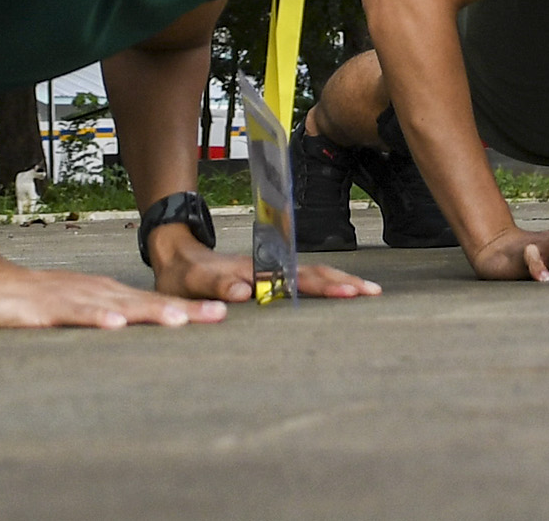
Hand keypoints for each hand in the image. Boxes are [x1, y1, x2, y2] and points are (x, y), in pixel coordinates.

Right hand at [0, 262, 230, 329]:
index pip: (153, 305)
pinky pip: (74, 314)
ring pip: (118, 306)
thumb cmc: (31, 303)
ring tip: (180, 320)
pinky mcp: (46, 309)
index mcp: (106, 297)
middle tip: (219, 315)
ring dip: (150, 313)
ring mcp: (73, 299)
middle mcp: (97, 295)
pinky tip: (115, 325)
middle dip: (184, 310)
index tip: (220, 316)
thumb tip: (136, 338)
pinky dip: (96, 318)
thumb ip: (103, 322)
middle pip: (146, 303)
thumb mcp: (75, 314)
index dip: (187, 310)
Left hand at [153, 241, 379, 304]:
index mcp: (250, 270)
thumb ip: (215, 287)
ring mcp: (270, 270)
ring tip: (369, 291)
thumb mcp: (190, 283)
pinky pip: (304, 278)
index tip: (345, 293)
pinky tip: (345, 290)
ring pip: (311, 272)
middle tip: (371, 292)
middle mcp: (265, 267)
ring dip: (340, 281)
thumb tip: (247, 291)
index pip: (289, 279)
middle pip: (310, 272)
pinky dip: (328, 283)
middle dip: (341, 281)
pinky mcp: (270, 275)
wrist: (177, 253)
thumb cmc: (182, 275)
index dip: (322, 286)